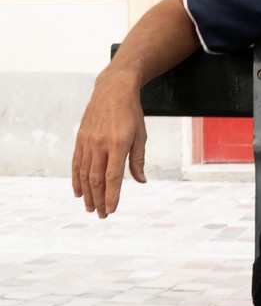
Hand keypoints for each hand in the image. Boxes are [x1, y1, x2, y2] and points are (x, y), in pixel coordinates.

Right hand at [71, 68, 147, 216]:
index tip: (111, 210)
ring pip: (84, 173)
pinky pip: (76, 162)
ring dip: (86, 193)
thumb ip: (138, 160)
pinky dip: (76, 179)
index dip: (111, 195)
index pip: (113, 176)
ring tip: (89, 208)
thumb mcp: (141, 136)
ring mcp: (87, 141)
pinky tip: (78, 192)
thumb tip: (141, 181)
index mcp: (117, 144)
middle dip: (99, 199)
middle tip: (102, 215)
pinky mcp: (80, 138)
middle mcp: (99, 144)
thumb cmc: (131, 114)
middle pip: (96, 179)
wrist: (113, 90)